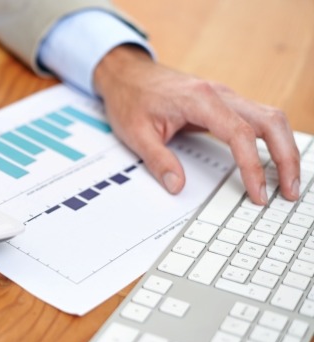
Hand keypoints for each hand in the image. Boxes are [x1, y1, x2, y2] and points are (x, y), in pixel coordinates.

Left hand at [93, 45, 299, 204]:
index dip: (253, 166)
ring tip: (287, 181)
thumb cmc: (131, 98)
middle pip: (269, 121)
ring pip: (270, 118)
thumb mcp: (136, 134)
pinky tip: (274, 160)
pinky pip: (257, 119)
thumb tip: (177, 186)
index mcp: (199, 99)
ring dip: (284, 148)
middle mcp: (219, 94)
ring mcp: (225, 97)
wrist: (127, 74)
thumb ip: (158, 160)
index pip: (240, 134)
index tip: (257, 192)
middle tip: (290, 189)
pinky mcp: (224, 103)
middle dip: (286, 156)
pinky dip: (272, 139)